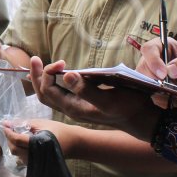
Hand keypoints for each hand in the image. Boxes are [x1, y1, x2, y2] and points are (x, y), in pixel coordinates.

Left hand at [3, 118, 76, 165]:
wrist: (72, 143)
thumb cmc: (58, 130)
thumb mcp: (41, 123)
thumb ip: (23, 123)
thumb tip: (7, 123)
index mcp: (37, 144)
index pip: (16, 140)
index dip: (8, 132)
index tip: (4, 125)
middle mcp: (35, 155)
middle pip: (14, 149)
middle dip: (9, 139)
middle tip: (9, 129)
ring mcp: (35, 162)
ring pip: (17, 154)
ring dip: (13, 144)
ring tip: (16, 134)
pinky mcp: (35, 164)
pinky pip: (21, 157)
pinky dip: (18, 149)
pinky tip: (22, 142)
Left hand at [28, 56, 160, 138]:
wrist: (141, 118)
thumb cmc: (128, 107)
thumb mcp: (109, 100)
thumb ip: (87, 89)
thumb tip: (66, 74)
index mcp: (73, 108)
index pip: (48, 90)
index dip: (49, 74)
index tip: (62, 62)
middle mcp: (71, 109)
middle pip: (43, 94)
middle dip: (37, 76)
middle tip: (35, 58)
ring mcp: (76, 106)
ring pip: (50, 94)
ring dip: (43, 78)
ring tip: (39, 63)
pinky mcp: (83, 102)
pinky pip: (60, 93)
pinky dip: (53, 82)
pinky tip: (58, 72)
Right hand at [136, 37, 176, 104]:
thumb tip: (170, 69)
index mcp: (164, 46)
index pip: (149, 49)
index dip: (153, 61)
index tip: (163, 74)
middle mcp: (153, 57)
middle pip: (142, 66)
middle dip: (153, 78)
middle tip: (167, 86)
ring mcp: (148, 71)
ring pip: (141, 79)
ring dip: (154, 87)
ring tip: (169, 92)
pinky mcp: (147, 84)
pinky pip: (144, 89)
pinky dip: (154, 95)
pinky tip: (166, 97)